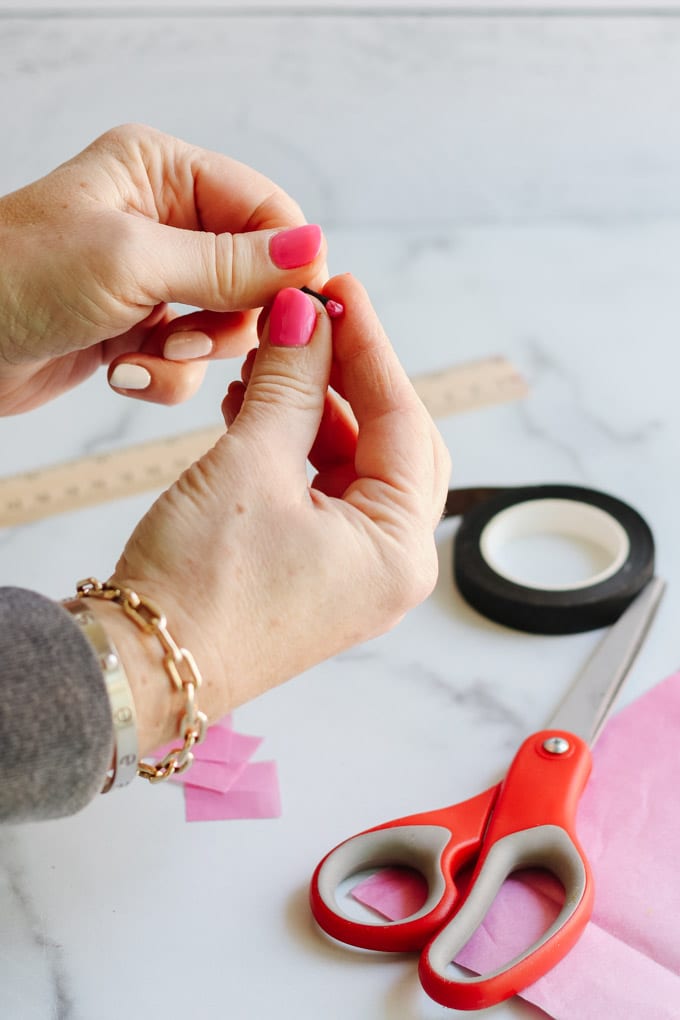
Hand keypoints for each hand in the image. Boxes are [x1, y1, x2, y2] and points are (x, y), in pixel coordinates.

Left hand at [0, 123, 326, 414]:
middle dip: (231, 316)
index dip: (288, 261)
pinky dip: (166, 376)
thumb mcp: (132, 260)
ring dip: (194, 353)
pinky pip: (190, 361)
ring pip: (227, 325)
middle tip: (191, 336)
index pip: (266, 209)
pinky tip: (124, 373)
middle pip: (255, 274)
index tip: (298, 309)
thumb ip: (229, 262)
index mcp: (162, 173)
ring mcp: (153, 278)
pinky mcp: (140, 329)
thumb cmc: (17, 280)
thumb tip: (311, 252)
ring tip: (148, 355)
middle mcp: (164, 220)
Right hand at [91, 275, 450, 753]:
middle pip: (390, 441)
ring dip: (316, 407)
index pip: (405, 422)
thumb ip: (289, 384)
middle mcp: (391, 565)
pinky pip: (324, 490)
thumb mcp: (249, 465)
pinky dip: (297, 444)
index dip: (369, 347)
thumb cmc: (199, 588)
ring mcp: (355, 571)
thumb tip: (306, 315)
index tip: (341, 291)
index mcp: (399, 549)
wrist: (142, 668)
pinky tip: (259, 407)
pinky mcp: (317, 570)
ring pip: (354, 462)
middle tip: (314, 318)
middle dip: (350, 376)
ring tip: (271, 359)